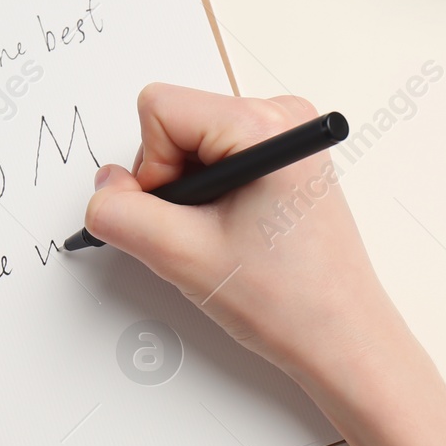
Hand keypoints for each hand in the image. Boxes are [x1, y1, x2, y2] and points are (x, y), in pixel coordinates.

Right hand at [85, 84, 406, 380]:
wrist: (342, 337)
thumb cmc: (288, 300)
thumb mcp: (183, 257)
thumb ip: (123, 214)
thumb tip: (103, 190)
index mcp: (266, 125)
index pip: (160, 108)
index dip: (152, 167)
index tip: (183, 215)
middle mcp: (284, 117)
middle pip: (177, 123)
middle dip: (172, 181)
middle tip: (206, 232)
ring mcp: (289, 137)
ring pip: (194, 144)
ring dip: (192, 193)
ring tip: (226, 237)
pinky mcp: (288, 159)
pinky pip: (219, 158)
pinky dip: (211, 195)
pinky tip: (236, 232)